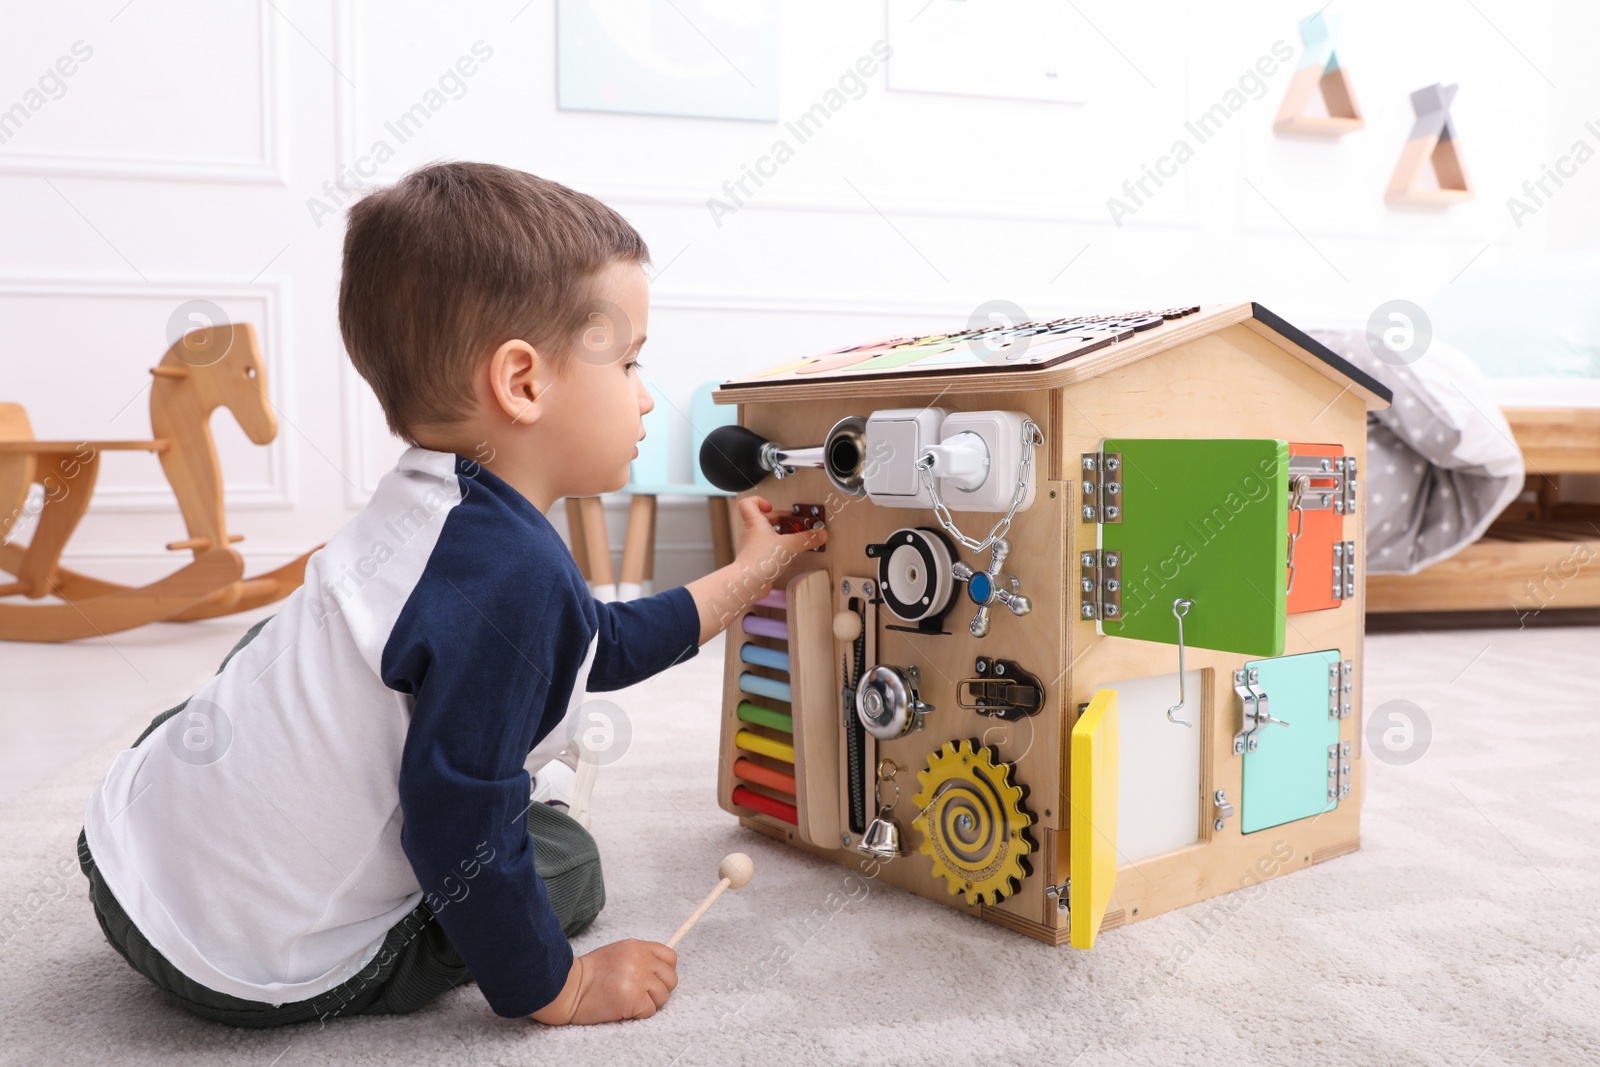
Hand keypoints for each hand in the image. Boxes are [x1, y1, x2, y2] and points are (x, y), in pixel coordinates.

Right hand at [531, 940, 677, 1024]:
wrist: (568, 988)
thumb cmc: (589, 974)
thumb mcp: (618, 953)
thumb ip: (640, 957)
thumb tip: (659, 968)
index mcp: (637, 947)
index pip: (670, 957)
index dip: (666, 971)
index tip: (656, 979)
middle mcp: (641, 961)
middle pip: (671, 979)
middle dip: (659, 990)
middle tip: (641, 994)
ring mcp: (638, 980)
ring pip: (663, 997)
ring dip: (649, 1003)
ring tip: (629, 1000)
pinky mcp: (634, 999)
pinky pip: (650, 1011)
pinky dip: (638, 1014)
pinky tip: (623, 1008)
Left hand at [732, 495, 827, 592]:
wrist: (748, 582)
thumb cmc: (759, 560)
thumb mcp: (789, 545)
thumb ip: (806, 539)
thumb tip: (820, 534)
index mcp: (754, 522)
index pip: (749, 503)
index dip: (760, 501)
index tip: (773, 506)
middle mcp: (751, 533)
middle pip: (763, 519)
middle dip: (780, 520)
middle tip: (793, 523)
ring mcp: (752, 546)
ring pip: (766, 535)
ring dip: (779, 535)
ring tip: (793, 538)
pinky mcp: (756, 559)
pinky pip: (767, 549)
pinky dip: (777, 549)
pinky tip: (788, 554)